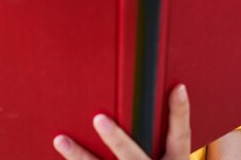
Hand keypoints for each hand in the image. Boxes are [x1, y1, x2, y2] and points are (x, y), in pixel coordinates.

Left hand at [53, 84, 190, 159]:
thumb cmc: (157, 159)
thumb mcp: (171, 154)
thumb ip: (162, 128)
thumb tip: (156, 88)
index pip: (180, 136)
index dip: (180, 112)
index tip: (178, 86)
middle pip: (134, 158)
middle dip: (116, 140)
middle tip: (98, 119)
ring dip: (80, 156)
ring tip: (60, 139)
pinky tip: (60, 147)